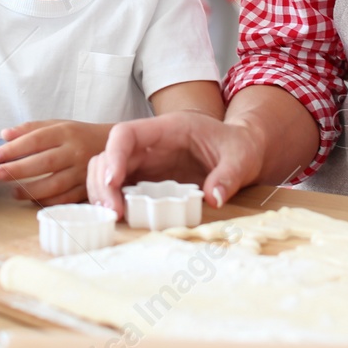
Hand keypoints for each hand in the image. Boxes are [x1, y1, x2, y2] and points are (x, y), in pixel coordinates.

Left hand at [0, 120, 112, 205]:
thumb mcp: (59, 125)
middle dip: (18, 170)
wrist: (114, 146)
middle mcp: (75, 151)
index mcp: (66, 132)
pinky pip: (66, 198)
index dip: (15, 149)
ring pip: (55, 184)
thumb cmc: (81, 136)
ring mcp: (82, 171)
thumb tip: (5, 135)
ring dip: (30, 190)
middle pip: (44, 162)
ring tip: (13, 191)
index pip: (36, 140)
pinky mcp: (87, 187)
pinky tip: (33, 199)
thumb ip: (32, 129)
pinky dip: (48, 200)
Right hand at [86, 111, 265, 219]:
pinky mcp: (148, 179)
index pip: (126, 133)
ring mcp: (147, 161)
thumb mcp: (241, 159)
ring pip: (108, 171)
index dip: (114, 154)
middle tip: (113, 212)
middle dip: (104, 182)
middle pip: (109, 155)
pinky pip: (121, 187)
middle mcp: (150, 143)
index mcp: (168, 128)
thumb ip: (228, 176)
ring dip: (104, 193)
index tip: (114, 181)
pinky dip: (115, 201)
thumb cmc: (240, 147)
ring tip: (113, 217)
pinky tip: (120, 218)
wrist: (244, 150)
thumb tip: (213, 198)